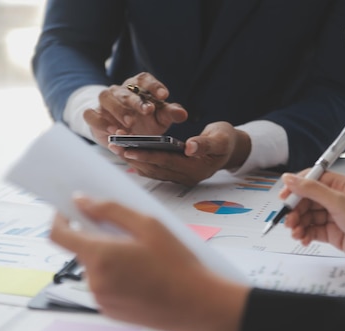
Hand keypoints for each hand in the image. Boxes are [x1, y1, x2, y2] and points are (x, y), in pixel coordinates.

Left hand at [49, 196, 247, 330]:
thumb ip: (111, 210)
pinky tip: (144, 278)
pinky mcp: (111, 313)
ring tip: (144, 260)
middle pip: (83, 252)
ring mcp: (101, 301)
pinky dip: (117, 278)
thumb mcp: (150, 226)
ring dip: (110, 260)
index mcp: (100, 257)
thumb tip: (82, 201)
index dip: (60, 218)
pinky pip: (105, 288)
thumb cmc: (179, 265)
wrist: (198, 305)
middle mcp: (94, 282)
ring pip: (95, 270)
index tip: (70, 209)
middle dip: (99, 239)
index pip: (58, 235)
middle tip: (131, 237)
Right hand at [83, 72, 187, 146]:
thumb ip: (171, 114)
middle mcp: (120, 91)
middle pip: (125, 90)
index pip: (144, 79)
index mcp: (138, 87)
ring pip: (106, 97)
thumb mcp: (161, 119)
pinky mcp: (94, 115)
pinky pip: (91, 114)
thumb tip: (183, 114)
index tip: (164, 96)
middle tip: (148, 111)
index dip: (154, 86)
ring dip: (118, 109)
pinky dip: (100, 121)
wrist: (125, 134)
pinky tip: (112, 131)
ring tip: (129, 123)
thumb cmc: (146, 122)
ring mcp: (105, 102)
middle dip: (136, 100)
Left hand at [111, 121, 250, 185]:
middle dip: (134, 157)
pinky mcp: (175, 174)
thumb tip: (189, 147)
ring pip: (152, 170)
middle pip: (155, 168)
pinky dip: (140, 162)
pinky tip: (127, 153)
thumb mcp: (221, 138)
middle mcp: (186, 177)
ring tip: (116, 148)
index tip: (129, 148)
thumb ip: (205, 143)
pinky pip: (154, 170)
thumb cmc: (225, 140)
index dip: (148, 155)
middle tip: (114, 146)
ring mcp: (180, 177)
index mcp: (197, 169)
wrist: (230, 148)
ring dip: (134, 160)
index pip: (167, 162)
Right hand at [281, 171, 344, 278]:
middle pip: (307, 199)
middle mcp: (337, 199)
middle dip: (295, 209)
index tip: (284, 196)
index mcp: (341, 185)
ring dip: (299, 223)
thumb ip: (312, 190)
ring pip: (308, 216)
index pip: (312, 180)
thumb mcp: (340, 203)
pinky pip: (313, 230)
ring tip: (296, 231)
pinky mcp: (334, 233)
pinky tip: (303, 238)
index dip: (296, 187)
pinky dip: (305, 234)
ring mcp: (335, 216)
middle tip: (288, 219)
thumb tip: (291, 179)